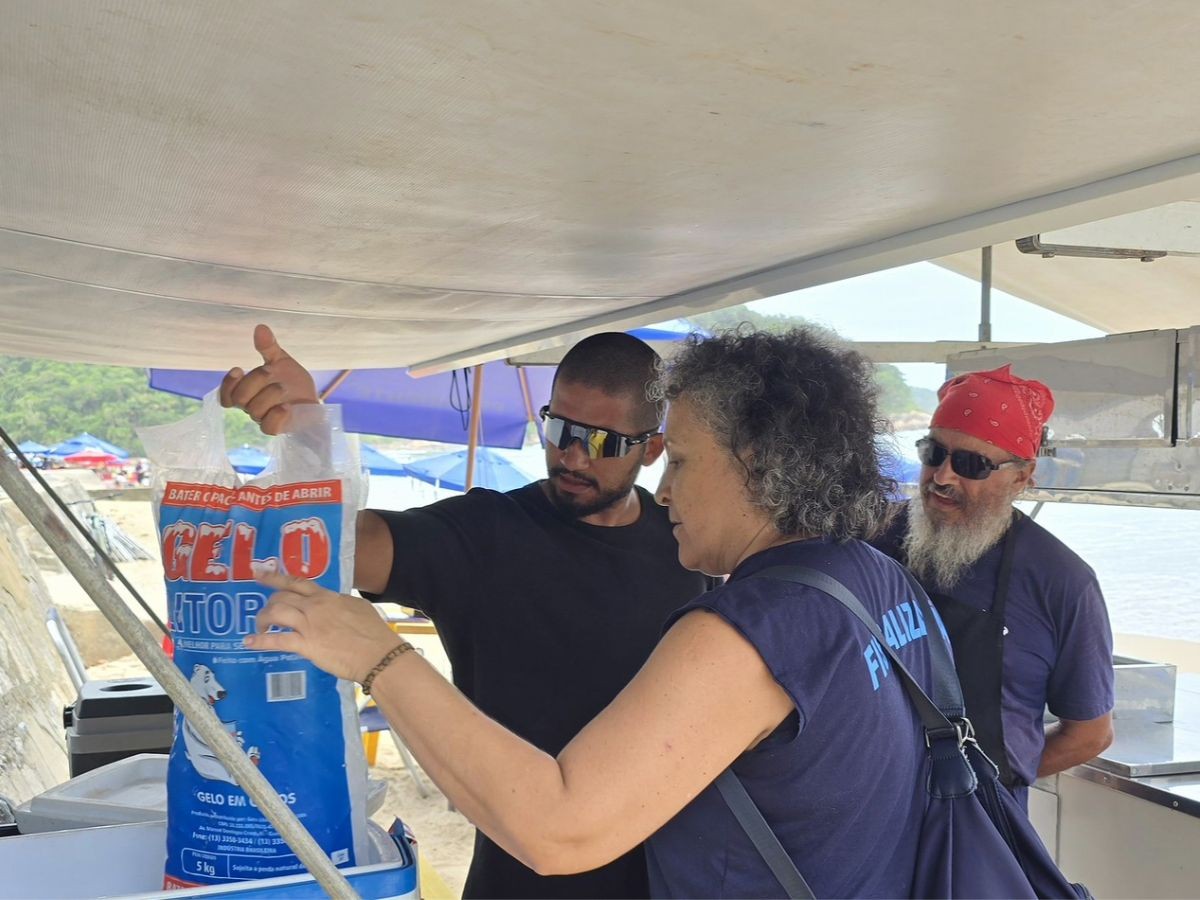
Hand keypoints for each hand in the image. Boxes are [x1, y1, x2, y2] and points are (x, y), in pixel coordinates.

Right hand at [220, 324, 319, 434]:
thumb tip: (261, 327)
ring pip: (255, 410)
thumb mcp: (281, 362)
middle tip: (270, 371)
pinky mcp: (279, 428)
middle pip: (240, 399)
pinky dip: (276, 415)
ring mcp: (265, 418)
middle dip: (254, 381)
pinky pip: (269, 428)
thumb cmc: (292, 383)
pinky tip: (287, 406)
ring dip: (270, 394)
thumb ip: (268, 347)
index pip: (226, 396)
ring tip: (283, 387)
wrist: (314, 402)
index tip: (238, 369)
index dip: (228, 384)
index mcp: (249, 392)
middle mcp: (253, 407)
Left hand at [246, 569, 400, 683]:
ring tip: (259, 627)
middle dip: (269, 603)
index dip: (275, 578)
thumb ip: (341, 603)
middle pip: (282, 597)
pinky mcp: (306, 645)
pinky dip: (260, 641)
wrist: (377, 653)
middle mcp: (314, 607)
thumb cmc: (374, 632)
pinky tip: (250, 643)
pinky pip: (277, 640)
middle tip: (265, 613)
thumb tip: (335, 603)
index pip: (297, 582)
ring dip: (263, 619)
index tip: (259, 574)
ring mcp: (309, 625)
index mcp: (327, 597)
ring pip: (276, 613)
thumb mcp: (359, 607)